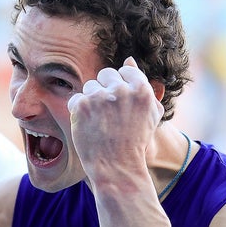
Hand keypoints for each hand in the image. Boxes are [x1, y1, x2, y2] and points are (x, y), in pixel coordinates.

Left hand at [68, 56, 162, 178]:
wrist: (117, 167)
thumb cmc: (135, 141)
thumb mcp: (150, 114)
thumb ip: (144, 85)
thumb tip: (129, 59)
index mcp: (142, 89)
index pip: (125, 70)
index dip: (121, 87)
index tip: (120, 105)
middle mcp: (122, 90)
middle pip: (106, 74)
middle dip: (105, 91)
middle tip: (108, 115)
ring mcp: (101, 97)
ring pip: (90, 87)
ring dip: (91, 102)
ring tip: (99, 123)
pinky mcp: (82, 105)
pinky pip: (76, 99)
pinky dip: (78, 112)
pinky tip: (87, 126)